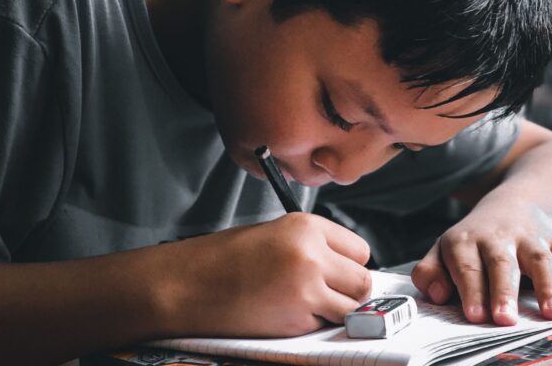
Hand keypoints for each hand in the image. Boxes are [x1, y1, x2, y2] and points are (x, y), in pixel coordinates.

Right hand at [157, 212, 371, 337]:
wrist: (188, 285)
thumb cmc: (225, 260)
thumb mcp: (276, 235)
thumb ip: (315, 247)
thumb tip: (350, 269)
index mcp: (307, 226)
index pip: (360, 250)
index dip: (348, 264)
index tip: (337, 271)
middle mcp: (312, 253)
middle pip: (362, 280)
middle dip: (348, 290)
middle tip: (324, 292)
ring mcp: (307, 287)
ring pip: (352, 307)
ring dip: (335, 310)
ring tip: (305, 303)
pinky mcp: (297, 317)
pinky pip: (325, 324)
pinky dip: (313, 324)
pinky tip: (286, 312)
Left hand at [410, 205, 551, 325]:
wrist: (511, 204)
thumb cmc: (472, 241)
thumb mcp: (442, 250)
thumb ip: (429, 272)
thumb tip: (435, 294)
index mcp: (465, 241)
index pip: (467, 267)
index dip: (471, 290)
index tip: (475, 315)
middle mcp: (498, 237)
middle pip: (502, 263)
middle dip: (503, 292)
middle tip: (504, 320)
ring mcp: (530, 238)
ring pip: (540, 260)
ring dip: (547, 287)